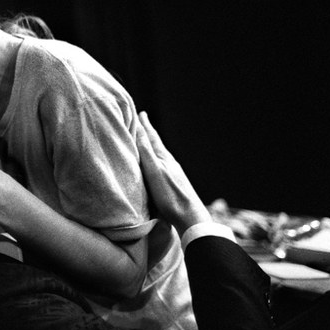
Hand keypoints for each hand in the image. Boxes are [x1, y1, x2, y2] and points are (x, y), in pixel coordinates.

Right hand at [136, 112, 211, 234]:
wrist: (190, 217)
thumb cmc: (170, 197)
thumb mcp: (154, 172)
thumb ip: (146, 152)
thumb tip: (140, 131)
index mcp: (164, 158)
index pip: (151, 138)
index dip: (145, 126)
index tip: (140, 113)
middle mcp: (169, 163)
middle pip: (156, 144)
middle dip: (148, 132)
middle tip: (143, 120)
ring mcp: (173, 173)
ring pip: (160, 154)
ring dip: (152, 145)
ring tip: (148, 139)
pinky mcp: (174, 184)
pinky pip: (162, 164)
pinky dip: (156, 158)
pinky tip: (158, 164)